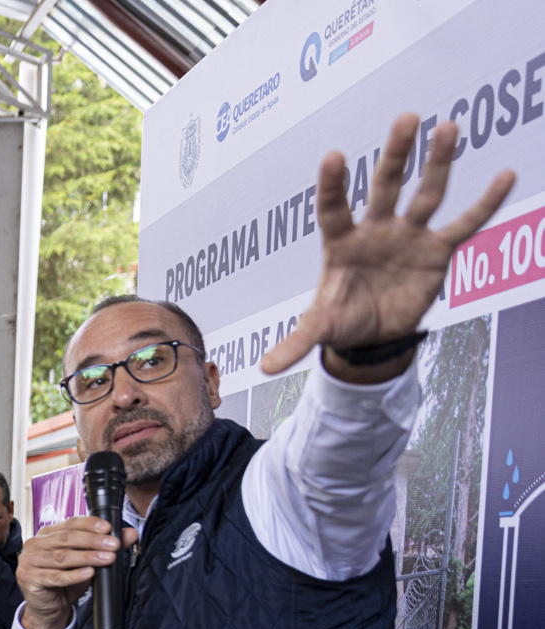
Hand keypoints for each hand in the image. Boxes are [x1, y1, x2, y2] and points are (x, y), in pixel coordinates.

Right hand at [15, 517, 137, 628]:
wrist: (48, 608)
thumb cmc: (64, 581)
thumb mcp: (87, 561)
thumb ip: (106, 546)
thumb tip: (130, 534)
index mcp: (47, 534)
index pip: (70, 523)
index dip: (89, 524)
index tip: (109, 528)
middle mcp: (35, 544)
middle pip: (66, 538)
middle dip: (93, 541)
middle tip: (113, 544)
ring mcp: (29, 560)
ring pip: (62, 557)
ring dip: (87, 557)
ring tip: (107, 558)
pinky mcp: (29, 578)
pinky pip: (55, 576)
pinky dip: (74, 575)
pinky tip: (88, 573)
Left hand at [263, 113, 514, 378]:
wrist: (374, 334)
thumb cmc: (342, 320)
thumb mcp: (319, 328)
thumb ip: (296, 342)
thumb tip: (264, 369)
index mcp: (341, 243)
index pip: (334, 209)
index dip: (333, 185)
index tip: (333, 156)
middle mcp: (376, 230)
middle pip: (386, 186)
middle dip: (396, 154)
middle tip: (406, 118)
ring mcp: (409, 236)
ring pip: (426, 194)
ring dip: (438, 163)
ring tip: (448, 127)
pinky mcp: (437, 251)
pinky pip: (464, 224)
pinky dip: (485, 203)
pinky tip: (505, 175)